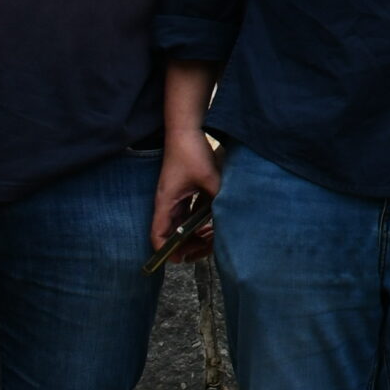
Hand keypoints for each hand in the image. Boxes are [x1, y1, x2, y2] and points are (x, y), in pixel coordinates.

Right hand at [151, 129, 221, 256]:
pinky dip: (197, 219)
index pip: (158, 236)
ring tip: (209, 238)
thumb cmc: (191, 152)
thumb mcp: (208, 177)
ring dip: (192, 233)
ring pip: (180, 223)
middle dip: (185, 246)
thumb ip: (218, 197)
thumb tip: (231, 214)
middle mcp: (167, 203)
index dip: (167, 252)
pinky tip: (212, 221)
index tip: (182, 260)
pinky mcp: (183, 190)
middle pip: (170, 234)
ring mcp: (174, 197)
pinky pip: (187, 211)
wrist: (185, 129)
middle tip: (203, 252)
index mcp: (166, 203)